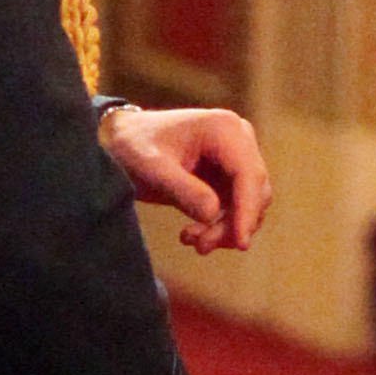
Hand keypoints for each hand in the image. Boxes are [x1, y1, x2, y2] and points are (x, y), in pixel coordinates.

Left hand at [101, 104, 272, 251]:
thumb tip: (212, 214)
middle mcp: (238, 139)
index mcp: (224, 128)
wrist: (121, 142)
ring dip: (226, 230)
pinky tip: (192, 235)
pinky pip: (238, 210)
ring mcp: (236, 158)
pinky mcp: (229, 177)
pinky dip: (221, 228)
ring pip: (250, 205)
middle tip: (200, 246)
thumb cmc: (133, 148)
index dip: (247, 210)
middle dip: (232, 225)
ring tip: (190, 239)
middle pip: (254, 192)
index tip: (240, 244)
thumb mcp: (152, 169)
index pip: (248, 174)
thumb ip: (182, 190)